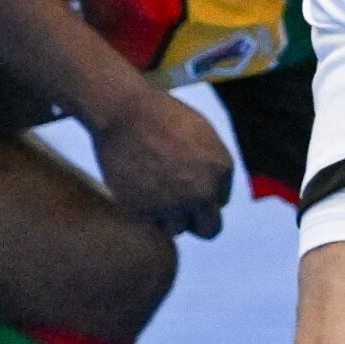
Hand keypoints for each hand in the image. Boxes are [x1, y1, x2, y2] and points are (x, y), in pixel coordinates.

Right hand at [87, 88, 234, 237]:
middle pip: (209, 230)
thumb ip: (212, 166)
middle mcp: (202, 193)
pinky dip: (144, 211)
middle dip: (197, 222)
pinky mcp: (144, 212)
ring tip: (151, 191)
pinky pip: (150, 224)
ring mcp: (174, 206)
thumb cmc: (161, 117)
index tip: (184, 179)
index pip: (219, 201)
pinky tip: (136, 188)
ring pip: (176, 230)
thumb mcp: (203, 135)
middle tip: (179, 210)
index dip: (203, 193)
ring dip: (167, 217)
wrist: (124, 113)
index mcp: (221, 171)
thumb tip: (214, 194)